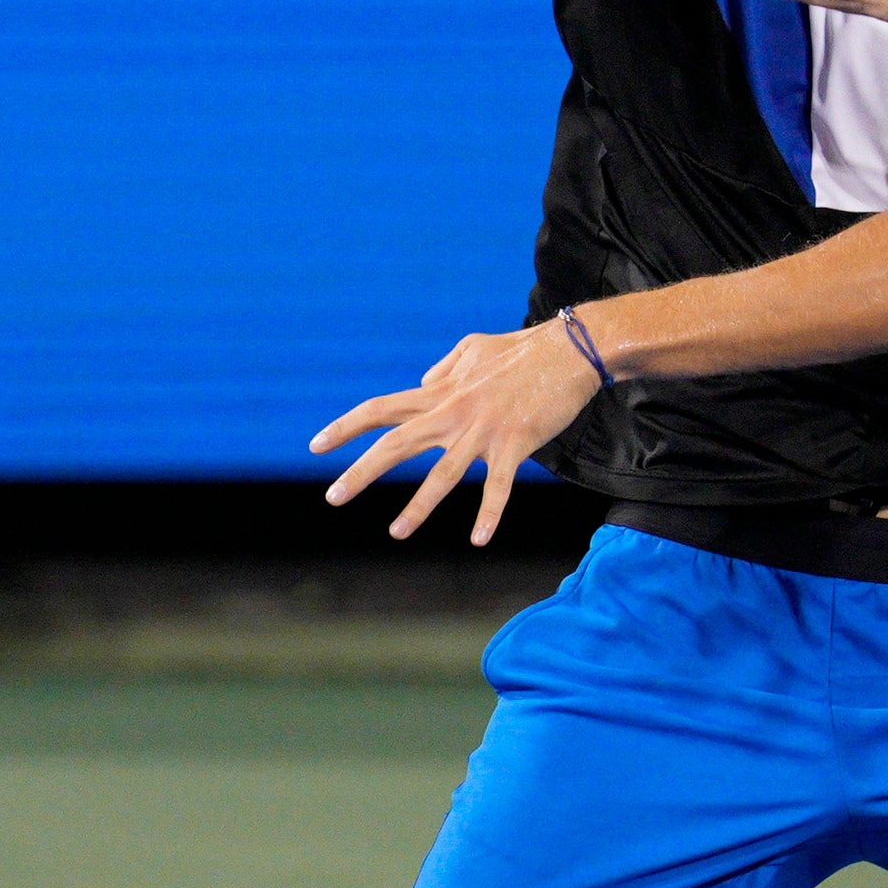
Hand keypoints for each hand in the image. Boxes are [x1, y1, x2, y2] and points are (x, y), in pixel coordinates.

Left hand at [312, 317, 603, 544]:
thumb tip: (422, 380)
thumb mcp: (472, 348)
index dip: (345, 427)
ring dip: (417, 506)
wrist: (571, 350)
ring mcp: (482, 430)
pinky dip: (489, 513)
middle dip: (360, 472)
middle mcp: (452, 412)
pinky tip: (478, 539)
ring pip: (441, 474)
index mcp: (439, 392)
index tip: (316, 445)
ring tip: (395, 533)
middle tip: (332, 497)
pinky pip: (498, 486)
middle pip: (395, 444)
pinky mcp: (514, 444)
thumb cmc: (522, 350)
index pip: (380, 409)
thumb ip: (442, 368)